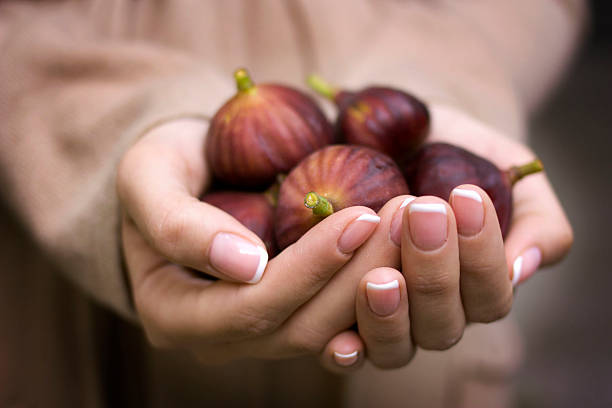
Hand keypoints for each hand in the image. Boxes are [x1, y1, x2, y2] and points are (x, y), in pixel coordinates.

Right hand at [117, 118, 389, 365]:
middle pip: (300, 328)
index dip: (309, 269)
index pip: (250, 308)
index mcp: (174, 314)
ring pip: (331, 330)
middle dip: (359, 277)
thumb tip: (246, 266)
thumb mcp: (147, 177)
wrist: (184, 174)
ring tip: (415, 228)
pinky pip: (344, 320)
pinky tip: (411, 251)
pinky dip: (381, 289)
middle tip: (405, 218)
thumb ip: (178, 223)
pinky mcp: (295, 314)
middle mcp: (220, 337)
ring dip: (380, 283)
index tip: (361, 215)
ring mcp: (261, 332)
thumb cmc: (162, 168)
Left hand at [318, 103, 572, 360]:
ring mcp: (387, 319)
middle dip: (434, 271)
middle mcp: (433, 311)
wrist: (386, 132)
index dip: (482, 255)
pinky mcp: (340, 318)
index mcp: (477, 286)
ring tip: (378, 277)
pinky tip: (339, 340)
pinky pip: (346, 353)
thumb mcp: (503, 169)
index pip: (490, 296)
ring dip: (390, 315)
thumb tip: (522, 269)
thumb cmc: (451, 153)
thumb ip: (534, 217)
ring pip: (397, 347)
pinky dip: (346, 351)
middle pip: (443, 324)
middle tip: (421, 213)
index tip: (465, 196)